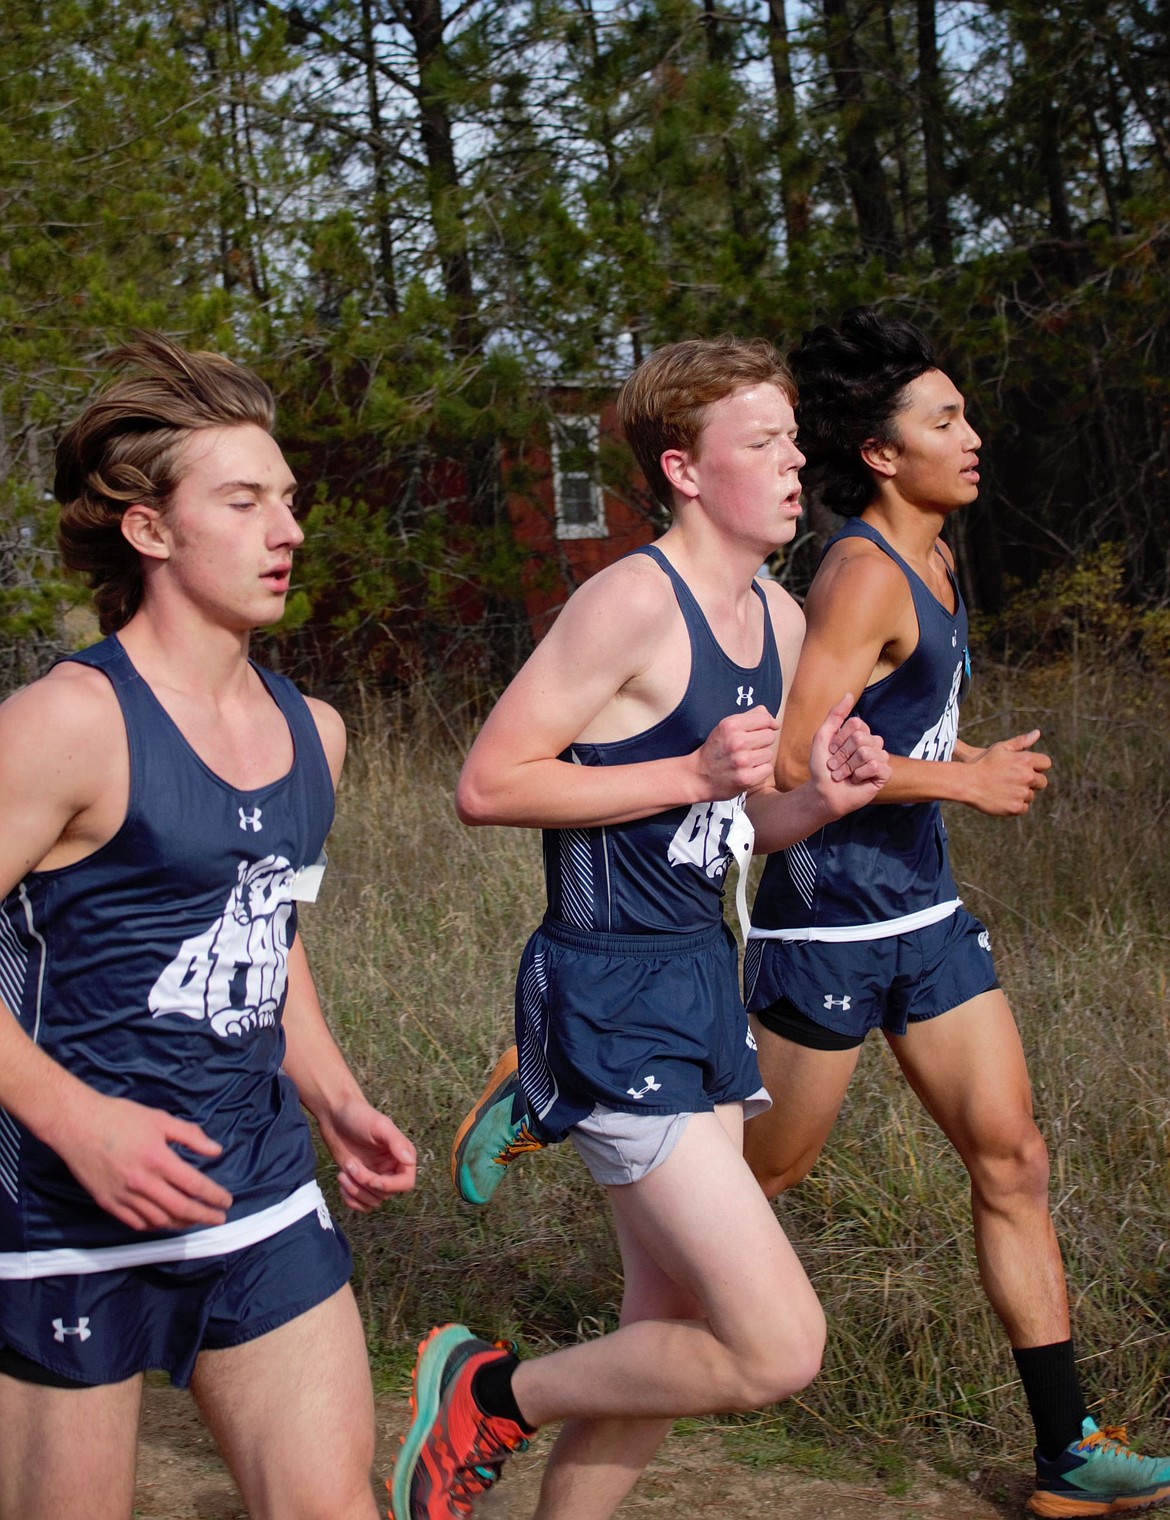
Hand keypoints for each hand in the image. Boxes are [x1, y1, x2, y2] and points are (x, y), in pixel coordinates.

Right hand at [63, 1095, 231, 1231]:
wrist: (77, 1124)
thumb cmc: (120, 1117)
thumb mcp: (161, 1119)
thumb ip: (190, 1136)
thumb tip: (216, 1151)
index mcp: (158, 1159)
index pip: (194, 1185)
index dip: (214, 1196)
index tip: (226, 1201)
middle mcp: (142, 1182)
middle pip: (181, 1209)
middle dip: (204, 1216)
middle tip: (219, 1218)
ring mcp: (123, 1196)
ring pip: (160, 1220)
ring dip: (182, 1223)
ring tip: (195, 1219)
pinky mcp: (108, 1202)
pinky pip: (136, 1223)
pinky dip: (155, 1225)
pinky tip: (165, 1221)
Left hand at [317, 1097, 416, 1211]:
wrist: (335, 1115)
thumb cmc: (359, 1116)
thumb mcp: (380, 1125)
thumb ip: (396, 1142)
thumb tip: (409, 1160)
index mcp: (402, 1156)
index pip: (406, 1183)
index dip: (390, 1186)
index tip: (372, 1181)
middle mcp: (391, 1169)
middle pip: (385, 1193)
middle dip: (365, 1183)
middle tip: (350, 1165)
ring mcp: (375, 1177)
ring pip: (372, 1201)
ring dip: (355, 1191)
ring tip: (343, 1171)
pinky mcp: (359, 1182)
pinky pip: (361, 1204)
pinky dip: (350, 1199)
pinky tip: (342, 1181)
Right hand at [694, 707, 780, 798]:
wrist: (698, 776)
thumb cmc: (716, 750)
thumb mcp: (726, 727)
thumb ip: (750, 717)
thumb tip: (774, 722)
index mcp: (731, 725)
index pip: (765, 719)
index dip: (766, 725)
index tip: (762, 731)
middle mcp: (736, 741)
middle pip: (769, 736)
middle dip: (761, 742)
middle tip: (747, 749)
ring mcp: (741, 761)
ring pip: (769, 754)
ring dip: (760, 758)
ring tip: (746, 761)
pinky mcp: (746, 778)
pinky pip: (767, 769)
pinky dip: (760, 771)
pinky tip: (748, 771)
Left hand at [810, 694, 890, 816]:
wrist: (823, 792)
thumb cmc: (822, 767)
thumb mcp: (823, 736)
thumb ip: (836, 715)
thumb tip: (849, 694)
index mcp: (860, 734)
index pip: (856, 724)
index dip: (839, 739)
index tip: (831, 750)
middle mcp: (872, 744)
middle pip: (861, 737)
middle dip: (842, 754)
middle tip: (836, 766)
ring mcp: (880, 759)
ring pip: (867, 752)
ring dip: (849, 766)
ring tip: (844, 774)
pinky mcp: (884, 775)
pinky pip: (876, 766)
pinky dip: (860, 774)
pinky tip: (856, 780)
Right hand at [965, 729, 1050, 814]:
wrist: (966, 783)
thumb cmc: (982, 763)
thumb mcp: (1001, 748)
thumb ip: (1021, 742)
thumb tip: (1037, 733)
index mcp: (1026, 760)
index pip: (1046, 763)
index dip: (1037, 766)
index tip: (1025, 769)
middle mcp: (1027, 776)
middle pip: (1042, 782)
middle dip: (1031, 781)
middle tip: (1013, 781)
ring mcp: (1022, 793)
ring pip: (1031, 796)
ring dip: (1021, 794)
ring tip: (1003, 789)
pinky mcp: (1016, 807)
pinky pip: (1024, 808)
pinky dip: (1015, 805)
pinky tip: (1002, 799)